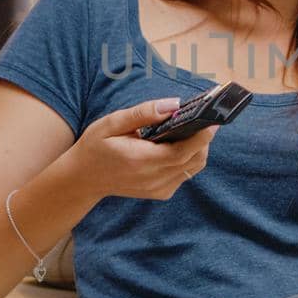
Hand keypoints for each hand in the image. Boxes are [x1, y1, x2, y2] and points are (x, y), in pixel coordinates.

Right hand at [63, 97, 219, 201]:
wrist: (83, 179)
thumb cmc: (96, 146)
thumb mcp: (112, 123)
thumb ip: (143, 113)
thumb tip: (174, 104)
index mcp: (141, 160)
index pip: (182, 151)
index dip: (202, 137)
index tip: (213, 121)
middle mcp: (153, 179)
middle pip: (193, 160)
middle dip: (203, 139)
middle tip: (206, 119)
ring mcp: (158, 189)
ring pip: (192, 168)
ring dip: (197, 149)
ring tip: (193, 129)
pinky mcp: (161, 193)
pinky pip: (184, 174)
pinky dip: (188, 159)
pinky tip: (178, 145)